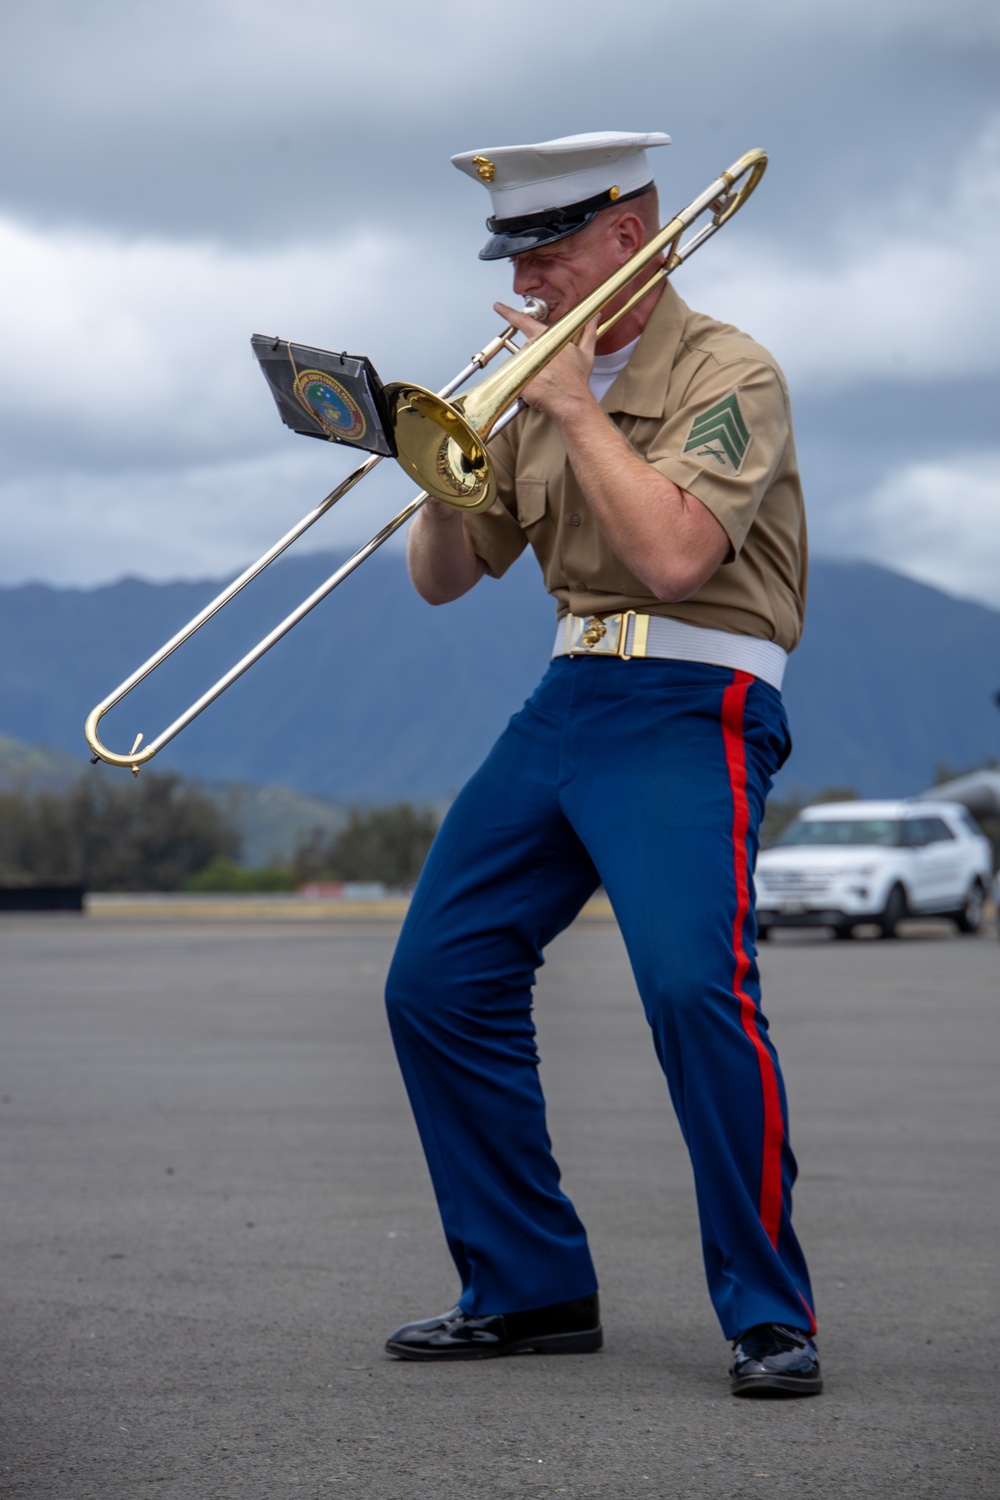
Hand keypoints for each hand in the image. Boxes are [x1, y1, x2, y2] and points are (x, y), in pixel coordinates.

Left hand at [494, 302, 599, 422]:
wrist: (570, 401)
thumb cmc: (576, 379)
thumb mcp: (586, 353)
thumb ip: (588, 332)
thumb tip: (595, 318)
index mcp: (546, 337)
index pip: (523, 321)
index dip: (508, 312)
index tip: (498, 307)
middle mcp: (532, 347)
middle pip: (527, 349)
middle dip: (536, 359)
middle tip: (549, 372)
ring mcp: (523, 362)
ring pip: (521, 365)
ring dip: (530, 372)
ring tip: (546, 381)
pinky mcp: (517, 378)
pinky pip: (517, 379)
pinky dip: (525, 383)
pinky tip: (538, 388)